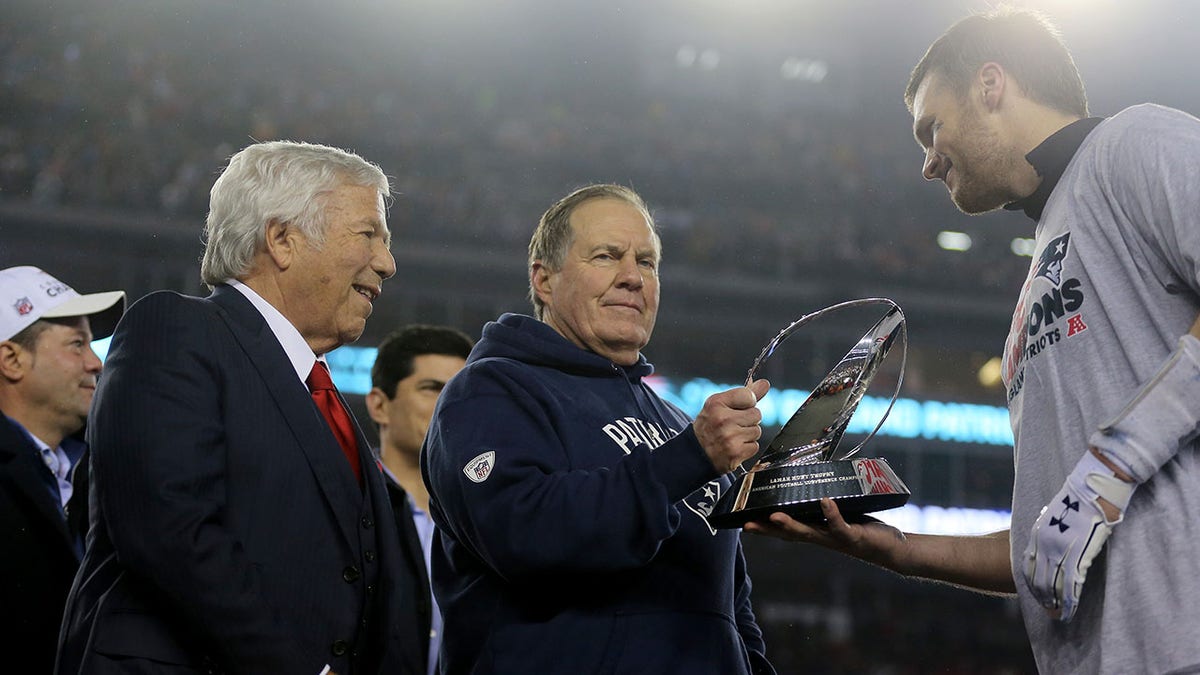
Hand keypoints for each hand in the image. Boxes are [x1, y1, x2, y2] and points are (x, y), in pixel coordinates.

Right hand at [693, 379, 769, 472]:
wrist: (696, 452)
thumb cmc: (710, 425)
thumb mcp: (720, 404)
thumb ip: (744, 394)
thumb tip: (765, 383)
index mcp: (716, 403)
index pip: (749, 396)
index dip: (747, 402)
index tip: (739, 408)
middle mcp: (722, 419)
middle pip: (757, 414)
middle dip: (748, 419)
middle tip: (734, 424)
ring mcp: (729, 437)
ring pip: (757, 431)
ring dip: (748, 435)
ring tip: (733, 436)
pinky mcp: (735, 453)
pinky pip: (755, 446)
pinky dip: (747, 448)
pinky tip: (734, 446)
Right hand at [744, 497, 904, 563]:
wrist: (892, 549)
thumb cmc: (864, 529)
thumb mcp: (841, 515)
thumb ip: (827, 504)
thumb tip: (815, 481)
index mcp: (816, 531)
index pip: (785, 531)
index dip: (764, 527)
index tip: (744, 521)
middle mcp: (821, 538)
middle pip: (789, 535)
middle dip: (768, 530)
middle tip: (747, 525)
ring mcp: (836, 538)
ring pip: (809, 533)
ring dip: (791, 526)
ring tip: (775, 516)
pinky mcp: (853, 536)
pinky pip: (840, 525)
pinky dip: (831, 514)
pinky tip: (824, 502)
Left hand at [1022, 449, 1135, 621]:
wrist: (1092, 490)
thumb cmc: (1078, 500)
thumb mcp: (1055, 514)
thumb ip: (1050, 530)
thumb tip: (1053, 540)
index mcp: (1037, 534)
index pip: (1028, 565)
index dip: (1031, 583)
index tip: (1035, 595)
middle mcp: (1044, 544)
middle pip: (1038, 578)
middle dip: (1042, 597)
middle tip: (1046, 611)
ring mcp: (1060, 550)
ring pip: (1053, 584)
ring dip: (1054, 602)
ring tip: (1056, 615)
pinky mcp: (1078, 554)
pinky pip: (1070, 583)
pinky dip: (1069, 599)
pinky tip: (1069, 609)